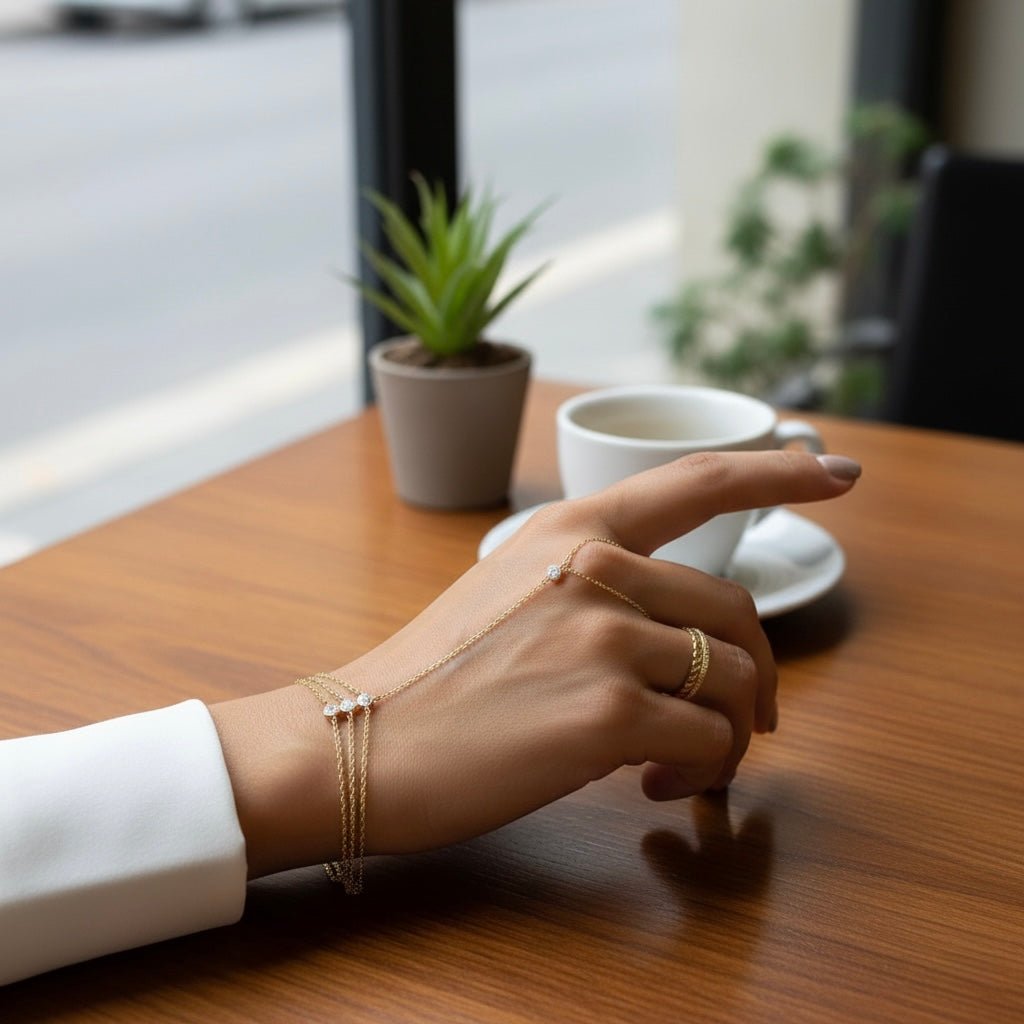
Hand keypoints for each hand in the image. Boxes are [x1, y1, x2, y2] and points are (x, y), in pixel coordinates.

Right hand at [212, 450, 859, 877]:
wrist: (364, 742)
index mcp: (572, 530)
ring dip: (729, 734)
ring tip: (680, 766)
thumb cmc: (435, 677)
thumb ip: (595, 591)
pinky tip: (653, 789)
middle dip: (758, 675)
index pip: (696, 481)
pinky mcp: (610, 711)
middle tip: (744, 722)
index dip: (779, 470)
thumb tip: (675, 643)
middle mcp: (597, 569)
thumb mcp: (512, 593)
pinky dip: (702, 775)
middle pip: (739, 612)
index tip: (837, 470)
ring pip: (736, 682)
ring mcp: (606, 636)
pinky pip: (710, 742)